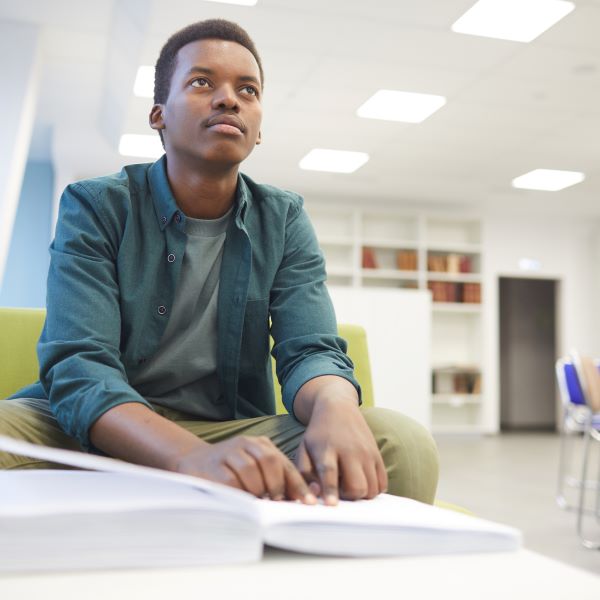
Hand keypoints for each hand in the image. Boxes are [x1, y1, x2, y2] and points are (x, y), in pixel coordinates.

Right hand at [173, 435, 315, 502]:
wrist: (194, 460)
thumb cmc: (230, 469)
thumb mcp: (254, 467)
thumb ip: (274, 478)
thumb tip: (298, 499)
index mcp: (259, 444)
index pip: (283, 463)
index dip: (297, 484)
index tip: (308, 502)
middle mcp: (244, 443)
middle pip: (268, 461)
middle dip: (276, 485)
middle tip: (277, 502)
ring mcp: (227, 452)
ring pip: (249, 470)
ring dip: (257, 490)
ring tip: (259, 502)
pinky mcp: (212, 466)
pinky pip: (230, 481)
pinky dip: (240, 493)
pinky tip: (242, 501)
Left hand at [295, 396, 387, 504]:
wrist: (338, 409)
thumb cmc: (318, 434)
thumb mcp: (304, 449)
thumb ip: (305, 474)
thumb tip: (314, 496)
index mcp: (327, 449)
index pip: (330, 472)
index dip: (330, 490)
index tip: (331, 505)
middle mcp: (349, 450)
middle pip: (357, 486)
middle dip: (349, 496)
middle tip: (340, 489)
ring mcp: (366, 452)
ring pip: (371, 488)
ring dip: (361, 495)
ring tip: (350, 485)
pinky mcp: (377, 454)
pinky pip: (382, 483)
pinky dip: (373, 489)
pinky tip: (362, 481)